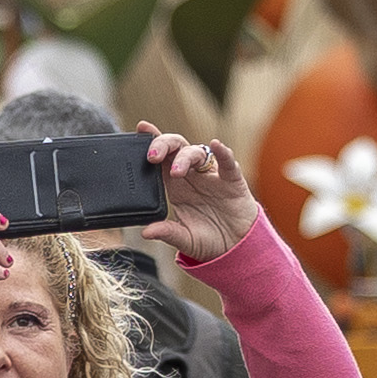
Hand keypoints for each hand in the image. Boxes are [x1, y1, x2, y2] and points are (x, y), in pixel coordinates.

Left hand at [138, 127, 256, 263]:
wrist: (236, 247)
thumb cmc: (208, 239)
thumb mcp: (184, 239)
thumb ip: (167, 233)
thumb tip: (146, 232)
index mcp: (175, 186)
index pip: (161, 158)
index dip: (151, 142)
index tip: (140, 129)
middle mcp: (192, 175)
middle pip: (176, 148)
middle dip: (163, 145)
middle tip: (153, 156)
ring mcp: (211, 175)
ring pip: (197, 152)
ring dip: (185, 157)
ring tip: (176, 172)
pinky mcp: (232, 180)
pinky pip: (227, 162)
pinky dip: (222, 152)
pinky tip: (216, 145)